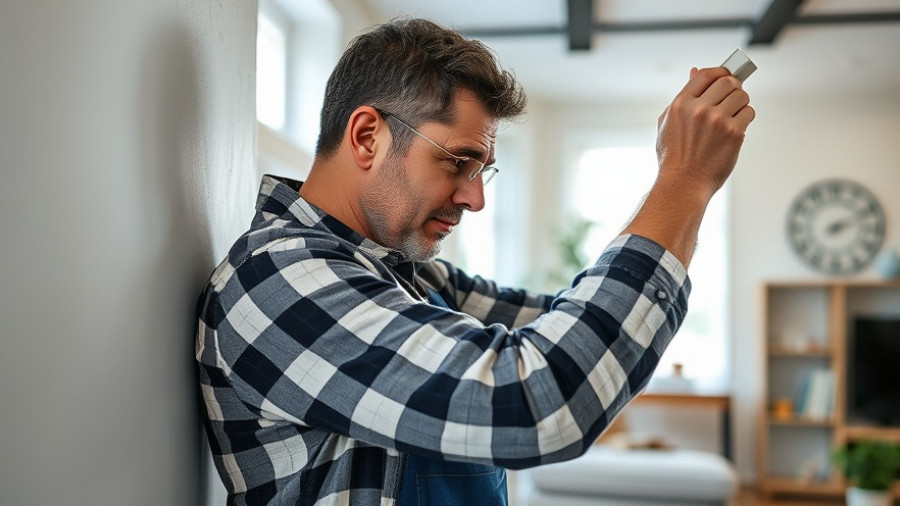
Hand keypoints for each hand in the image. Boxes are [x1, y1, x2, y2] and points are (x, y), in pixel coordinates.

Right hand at [655, 66, 754, 199]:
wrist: (683, 184)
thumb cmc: (674, 157)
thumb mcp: (668, 123)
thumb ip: (682, 97)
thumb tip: (694, 72)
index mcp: (681, 104)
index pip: (705, 74)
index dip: (718, 71)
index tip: (724, 75)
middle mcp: (699, 109)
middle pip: (727, 81)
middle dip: (733, 86)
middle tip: (732, 95)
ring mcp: (718, 121)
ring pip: (741, 95)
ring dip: (741, 102)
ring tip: (734, 113)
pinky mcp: (734, 134)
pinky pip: (749, 113)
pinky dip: (746, 117)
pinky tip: (736, 127)